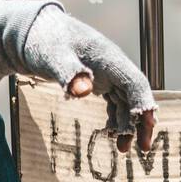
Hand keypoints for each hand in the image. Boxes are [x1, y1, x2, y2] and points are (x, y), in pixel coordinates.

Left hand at [22, 4, 157, 152]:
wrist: (32, 32)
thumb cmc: (44, 41)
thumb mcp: (54, 58)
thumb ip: (70, 74)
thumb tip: (84, 91)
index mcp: (109, 58)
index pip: (136, 83)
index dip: (144, 105)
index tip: (148, 127)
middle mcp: (113, 65)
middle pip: (136, 95)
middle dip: (141, 121)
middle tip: (142, 148)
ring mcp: (106, 73)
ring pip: (126, 101)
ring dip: (127, 124)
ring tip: (122, 148)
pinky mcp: (97, 80)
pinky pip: (114, 101)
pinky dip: (115, 118)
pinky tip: (111, 133)